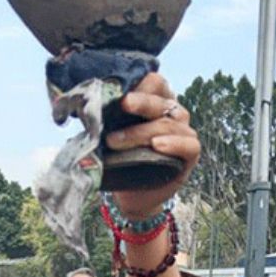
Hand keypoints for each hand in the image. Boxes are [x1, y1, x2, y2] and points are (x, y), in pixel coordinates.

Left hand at [105, 72, 199, 218]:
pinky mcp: (191, 153)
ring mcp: (184, 132)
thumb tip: (84, 105)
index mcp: (156, 102)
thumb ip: (107, 118)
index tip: (119, 92)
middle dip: (140, 102)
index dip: (139, 84)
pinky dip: (173, 144)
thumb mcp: (112, 134)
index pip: (154, 82)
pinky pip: (188, 144)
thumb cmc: (123, 159)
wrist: (134, 194)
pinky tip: (157, 145)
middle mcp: (173, 113)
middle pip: (160, 101)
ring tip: (117, 141)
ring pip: (167, 124)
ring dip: (141, 132)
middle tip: (123, 104)